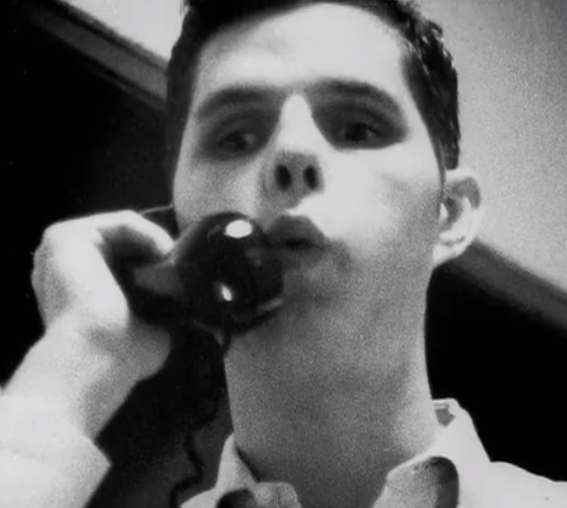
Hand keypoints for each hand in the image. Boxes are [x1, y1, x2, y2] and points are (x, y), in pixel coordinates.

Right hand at [6, 211, 174, 435]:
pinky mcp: (69, 234)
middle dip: (156, 250)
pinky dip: (151, 233)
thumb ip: (159, 315)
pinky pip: (122, 223)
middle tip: (185, 264)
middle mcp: (62, 266)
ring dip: (156, 242)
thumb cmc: (116, 355)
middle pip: (122, 244)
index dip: (154, 263)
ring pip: (124, 232)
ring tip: (178, 261)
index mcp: (73, 289)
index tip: (182, 274)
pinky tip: (167, 251)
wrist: (95, 358)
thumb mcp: (145, 331)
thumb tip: (188, 310)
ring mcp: (61, 248)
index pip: (120, 262)